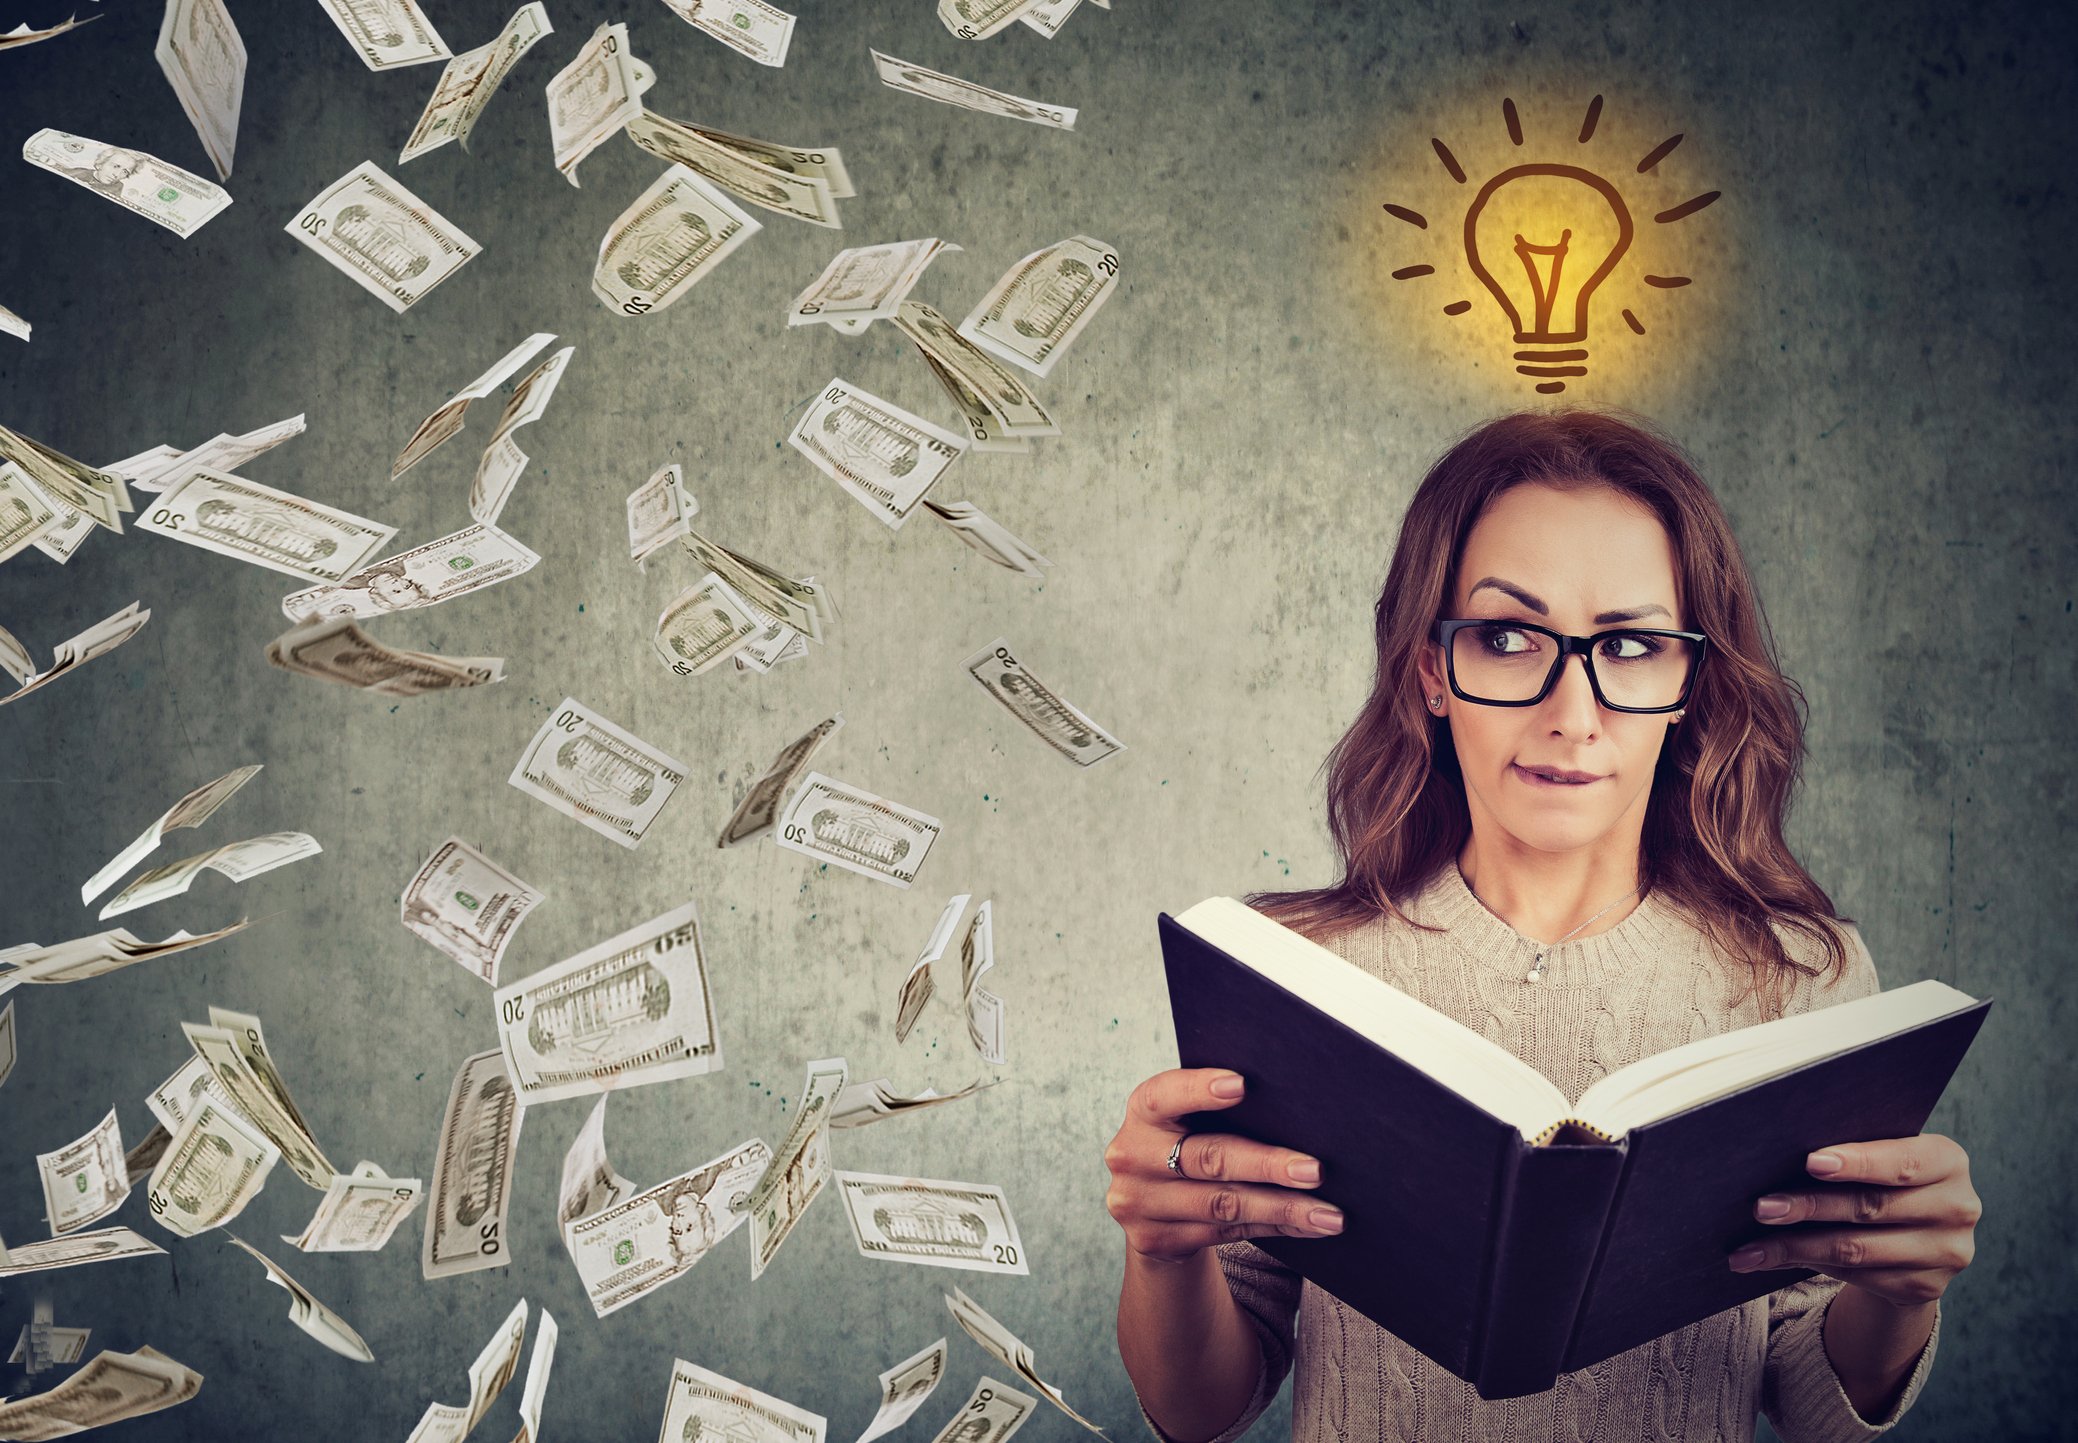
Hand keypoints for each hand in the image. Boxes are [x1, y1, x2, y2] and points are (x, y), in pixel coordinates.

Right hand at [1104, 1067, 1344, 1263]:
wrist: (1150, 1209)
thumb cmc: (1188, 1145)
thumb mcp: (1186, 1122)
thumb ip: (1219, 1113)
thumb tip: (1300, 1112)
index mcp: (1142, 1113)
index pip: (1164, 1095)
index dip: (1199, 1089)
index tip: (1242, 1084)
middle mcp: (1131, 1156)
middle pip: (1208, 1158)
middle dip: (1267, 1164)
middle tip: (1315, 1170)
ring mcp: (1140, 1203)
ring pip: (1224, 1205)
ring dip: (1283, 1209)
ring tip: (1329, 1214)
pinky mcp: (1156, 1241)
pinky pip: (1227, 1232)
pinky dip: (1275, 1228)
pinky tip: (1309, 1226)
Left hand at [1728, 1133, 1979, 1305]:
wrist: (1916, 1232)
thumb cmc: (1882, 1177)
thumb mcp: (1881, 1156)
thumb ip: (1850, 1153)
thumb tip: (1774, 1152)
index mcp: (1948, 1161)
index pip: (1901, 1162)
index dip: (1857, 1163)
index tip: (1809, 1162)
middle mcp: (1957, 1207)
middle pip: (1870, 1208)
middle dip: (1809, 1207)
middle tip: (1760, 1208)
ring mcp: (1946, 1253)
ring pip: (1857, 1250)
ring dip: (1795, 1247)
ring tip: (1748, 1248)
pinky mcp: (1924, 1288)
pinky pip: (1856, 1277)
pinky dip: (1806, 1266)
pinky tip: (1768, 1261)